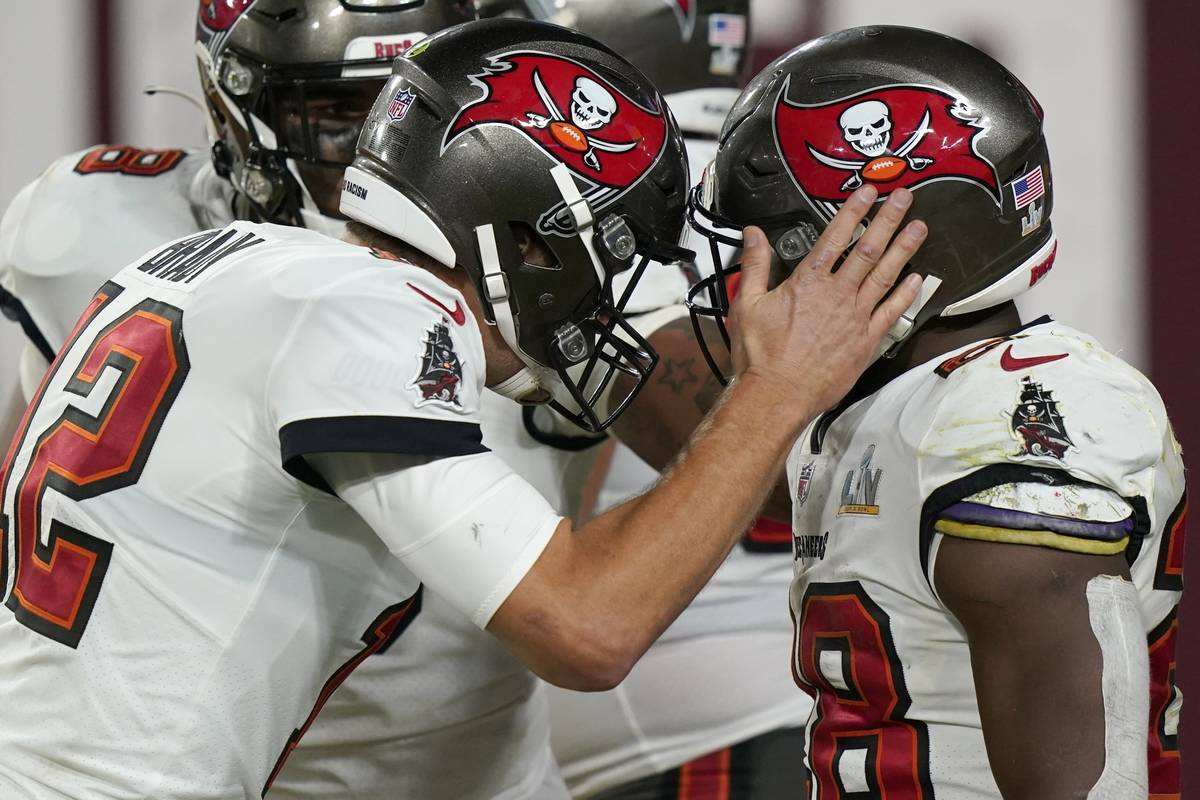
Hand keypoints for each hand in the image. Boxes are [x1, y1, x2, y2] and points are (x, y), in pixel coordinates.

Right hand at [728, 185, 925, 413]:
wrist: (777, 395)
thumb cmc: (761, 355)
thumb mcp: (745, 304)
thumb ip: (754, 265)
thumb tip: (753, 236)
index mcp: (808, 282)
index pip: (835, 237)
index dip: (854, 211)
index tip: (868, 193)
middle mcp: (837, 295)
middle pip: (868, 249)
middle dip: (888, 220)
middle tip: (904, 199)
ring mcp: (855, 317)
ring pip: (885, 275)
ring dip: (904, 249)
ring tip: (919, 228)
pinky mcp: (866, 341)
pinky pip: (892, 313)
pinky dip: (906, 294)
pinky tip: (917, 279)